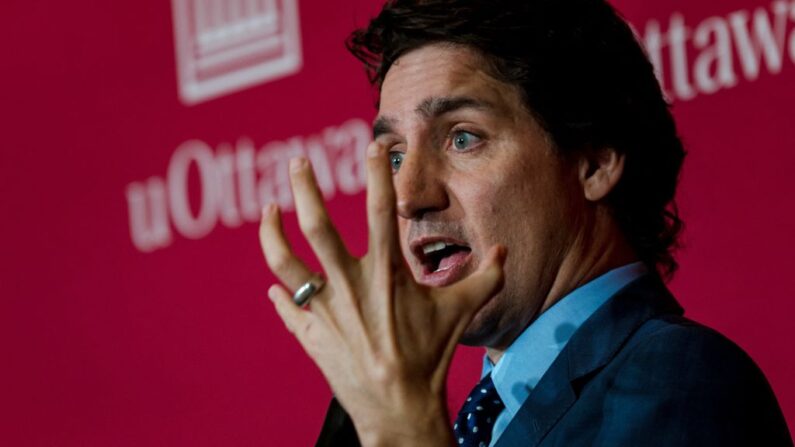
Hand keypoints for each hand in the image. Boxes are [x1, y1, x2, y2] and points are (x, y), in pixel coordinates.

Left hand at [259, 142, 505, 445]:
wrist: (399, 409)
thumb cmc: (430, 357)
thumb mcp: (461, 313)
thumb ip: (485, 278)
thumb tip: (504, 252)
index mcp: (387, 273)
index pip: (379, 210)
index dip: (377, 173)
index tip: (372, 146)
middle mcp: (350, 285)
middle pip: (317, 226)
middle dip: (305, 188)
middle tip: (297, 161)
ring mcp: (325, 310)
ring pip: (286, 261)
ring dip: (271, 233)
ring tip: (268, 209)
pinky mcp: (310, 334)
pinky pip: (287, 307)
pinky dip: (280, 294)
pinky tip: (275, 284)